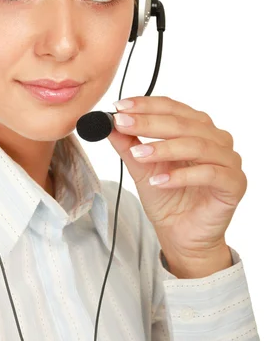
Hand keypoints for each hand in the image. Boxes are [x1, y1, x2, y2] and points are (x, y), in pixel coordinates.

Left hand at [107, 96, 246, 264]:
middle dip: (149, 123)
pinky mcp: (234, 184)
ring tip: (138, 155)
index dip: (145, 106)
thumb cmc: (167, 198)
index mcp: (196, 128)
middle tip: (123, 124)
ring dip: (164, 148)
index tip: (119, 108)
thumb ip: (128, 144)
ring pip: (197, 145)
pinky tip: (159, 181)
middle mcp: (216, 139)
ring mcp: (228, 161)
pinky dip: (181, 175)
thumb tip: (107, 123)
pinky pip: (209, 173)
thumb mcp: (141, 167)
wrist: (180, 235)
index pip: (171, 107)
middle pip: (183, 123)